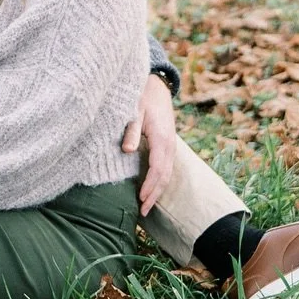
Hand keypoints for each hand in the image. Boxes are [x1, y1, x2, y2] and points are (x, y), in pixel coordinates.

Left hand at [123, 73, 176, 216]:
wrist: (157, 86)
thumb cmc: (143, 96)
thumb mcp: (134, 110)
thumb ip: (131, 130)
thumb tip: (127, 151)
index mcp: (162, 138)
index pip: (158, 169)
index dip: (150, 186)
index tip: (140, 199)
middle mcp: (170, 145)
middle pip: (164, 176)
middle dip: (155, 195)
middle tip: (143, 212)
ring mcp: (171, 145)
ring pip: (167, 174)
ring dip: (158, 190)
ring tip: (146, 206)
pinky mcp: (168, 145)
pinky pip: (166, 167)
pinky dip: (159, 181)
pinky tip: (151, 189)